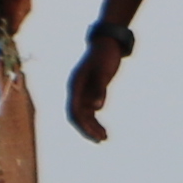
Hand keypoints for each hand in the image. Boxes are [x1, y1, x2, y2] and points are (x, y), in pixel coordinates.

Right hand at [67, 19, 135, 139]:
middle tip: (101, 140)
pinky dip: (96, 119)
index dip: (83, 126)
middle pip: (77, 116)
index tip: (94, 136)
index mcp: (75, 86)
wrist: (108, 43)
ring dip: (92, 126)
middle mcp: (76, 90)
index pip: (74, 112)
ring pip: (84, 114)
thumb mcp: (104, 72)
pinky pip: (90, 109)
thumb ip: (99, 89)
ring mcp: (82, 91)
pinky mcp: (91, 90)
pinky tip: (104, 128)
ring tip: (104, 138)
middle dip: (87, 129)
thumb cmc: (105, 56)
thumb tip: (96, 108)